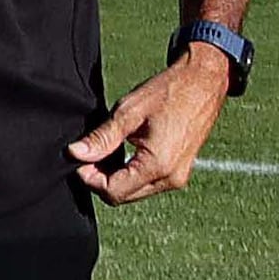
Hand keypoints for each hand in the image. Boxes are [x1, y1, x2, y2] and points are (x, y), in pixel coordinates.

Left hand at [74, 43, 236, 203]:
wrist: (203, 83)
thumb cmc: (168, 92)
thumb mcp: (127, 112)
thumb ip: (101, 138)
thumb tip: (75, 153)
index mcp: (159, 165)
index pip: (113, 191)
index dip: (89, 178)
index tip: (78, 158)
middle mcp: (171, 178)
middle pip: (123, 196)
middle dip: (100, 179)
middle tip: (88, 154)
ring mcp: (178, 176)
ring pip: (134, 191)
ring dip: (114, 177)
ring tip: (105, 150)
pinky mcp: (180, 171)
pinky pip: (147, 183)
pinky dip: (130, 173)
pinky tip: (121, 152)